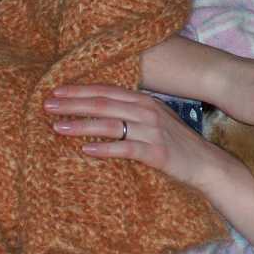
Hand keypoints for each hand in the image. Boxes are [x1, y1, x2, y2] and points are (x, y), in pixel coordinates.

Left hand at [43, 84, 226, 189]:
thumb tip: (97, 110)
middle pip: (104, 104)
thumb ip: (131, 112)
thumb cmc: (175, 143)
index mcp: (145, 101)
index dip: (80, 90)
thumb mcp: (154, 120)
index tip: (55, 92)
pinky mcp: (157, 153)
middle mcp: (148, 111)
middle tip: (47, 106)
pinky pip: (127, 149)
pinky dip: (105, 149)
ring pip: (111, 124)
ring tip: (58, 128)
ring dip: (82, 125)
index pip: (107, 91)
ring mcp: (153, 132)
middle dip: (73, 104)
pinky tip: (86, 151)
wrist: (205, 164)